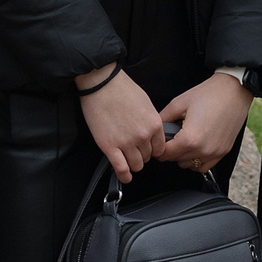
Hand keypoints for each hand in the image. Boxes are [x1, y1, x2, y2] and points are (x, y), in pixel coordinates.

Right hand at [77, 64, 166, 181]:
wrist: (101, 83)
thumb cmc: (122, 89)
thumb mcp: (146, 104)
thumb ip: (150, 122)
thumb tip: (151, 135)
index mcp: (154, 124)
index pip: (160, 149)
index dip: (153, 150)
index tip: (148, 150)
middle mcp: (143, 136)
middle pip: (147, 158)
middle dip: (142, 155)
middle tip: (134, 150)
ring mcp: (126, 142)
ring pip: (136, 165)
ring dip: (133, 164)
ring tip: (127, 159)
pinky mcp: (109, 146)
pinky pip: (121, 168)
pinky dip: (124, 176)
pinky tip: (125, 177)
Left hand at [158, 73, 252, 169]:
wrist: (234, 90)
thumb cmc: (210, 94)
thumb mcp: (179, 103)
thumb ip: (163, 118)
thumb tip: (155, 129)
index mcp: (190, 138)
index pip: (165, 155)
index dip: (158, 148)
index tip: (158, 142)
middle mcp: (203, 149)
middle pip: (176, 161)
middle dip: (171, 151)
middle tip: (172, 136)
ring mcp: (215, 152)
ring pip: (189, 165)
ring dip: (183, 156)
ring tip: (185, 140)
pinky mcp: (223, 151)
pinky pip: (204, 166)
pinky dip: (197, 160)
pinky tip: (195, 147)